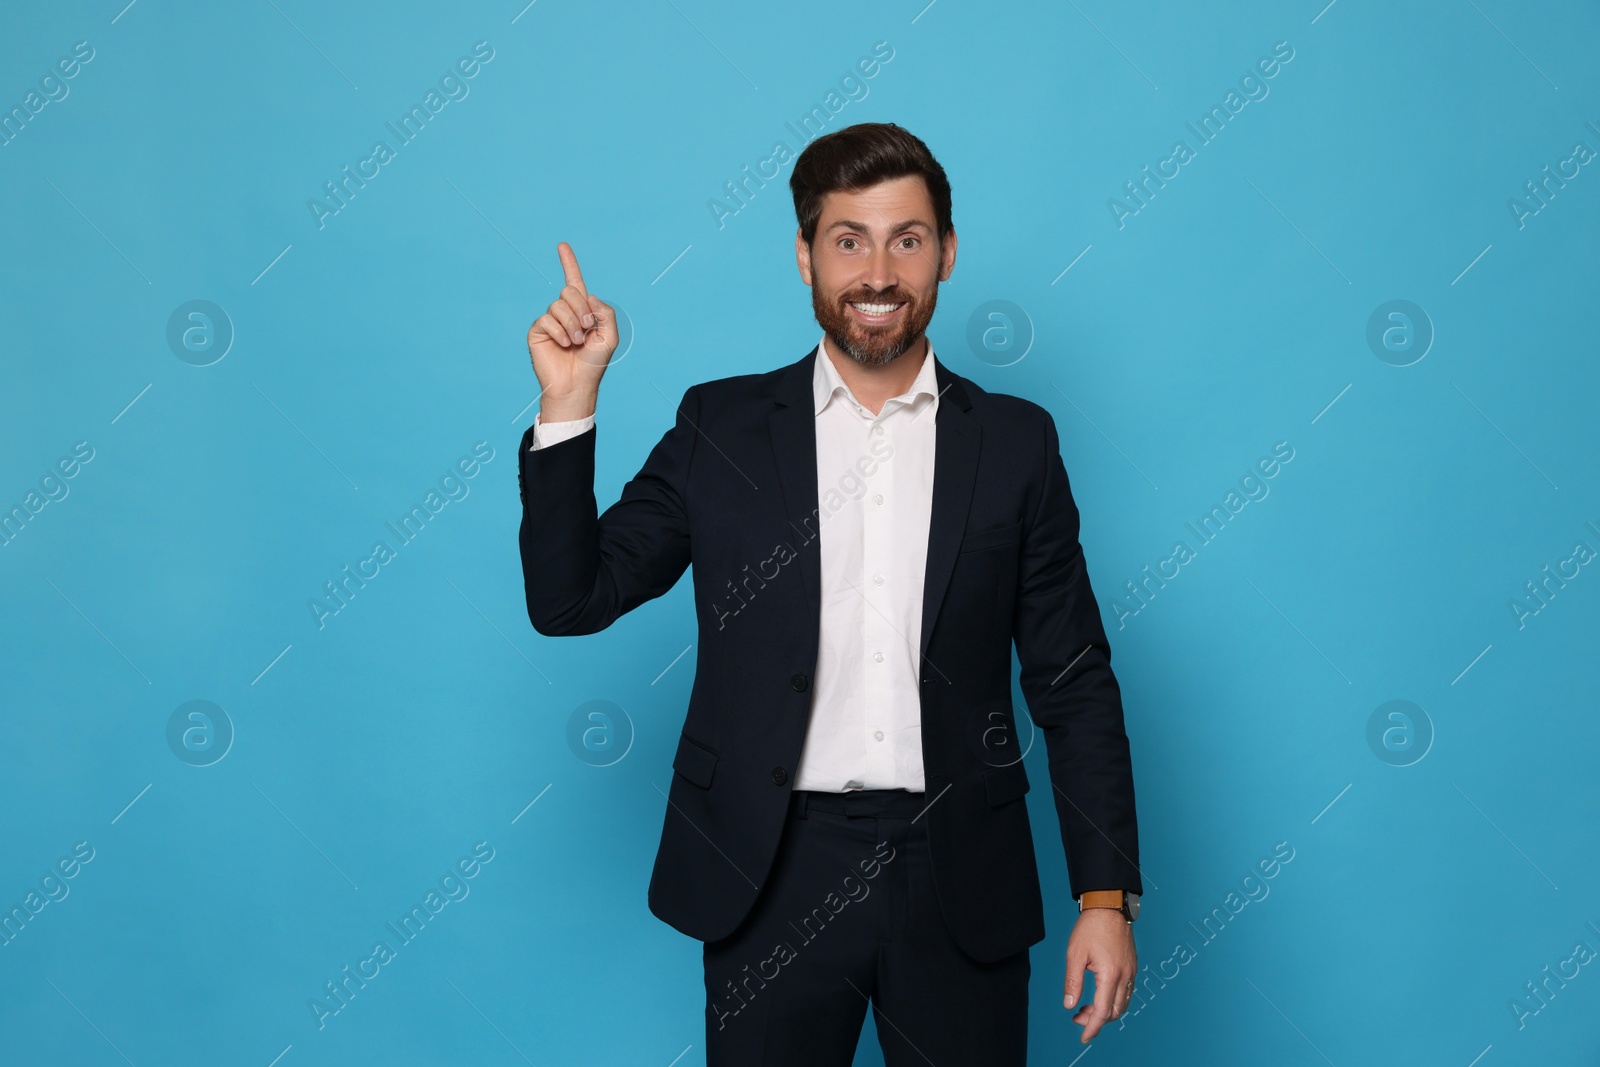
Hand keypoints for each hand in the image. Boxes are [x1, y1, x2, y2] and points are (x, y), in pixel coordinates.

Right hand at [526, 242, 615, 418]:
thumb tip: (587, 295)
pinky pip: (546, 319)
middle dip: (581, 309)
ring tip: (576, 343)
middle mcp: (565, 312)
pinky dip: (559, 331)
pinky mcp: (537, 331)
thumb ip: (605, 312)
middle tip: (587, 329)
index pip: (574, 282)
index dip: (569, 263)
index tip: (562, 245)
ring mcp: (550, 321)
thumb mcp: (610, 335)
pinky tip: (564, 345)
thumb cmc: (594, 362)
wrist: (577, 383)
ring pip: (558, 305)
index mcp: (582, 310)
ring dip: (572, 324)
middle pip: (569, 291)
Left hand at [1062, 908, 1137, 1042]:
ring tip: (1086, 1007)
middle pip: (1115, 1011)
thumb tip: (1069, 1005)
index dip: (1093, 1027)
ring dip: (1106, 1011)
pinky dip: (1114, 1000)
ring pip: (1123, 1004)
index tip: (1083, 1037)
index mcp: (1110, 974)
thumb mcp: (1075, 954)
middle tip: (1077, 1016)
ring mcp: (1131, 971)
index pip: (1103, 1011)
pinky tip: (1100, 995)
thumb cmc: (1091, 927)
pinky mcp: (1132, 966)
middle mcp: (1125, 976)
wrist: (1109, 906)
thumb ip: (1072, 981)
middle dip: (1097, 1020)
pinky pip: (1127, 992)